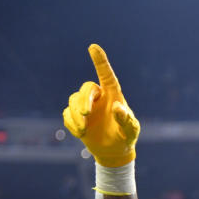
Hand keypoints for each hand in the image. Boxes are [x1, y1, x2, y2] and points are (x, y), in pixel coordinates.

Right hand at [63, 44, 140, 166]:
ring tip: (83, 130)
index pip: (106, 75)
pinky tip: (80, 134)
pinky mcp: (76, 117)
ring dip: (76, 115)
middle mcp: (99, 97)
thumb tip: (118, 107)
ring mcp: (86, 106)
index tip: (93, 47)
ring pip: (74, 101)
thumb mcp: (130, 130)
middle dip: (84, 100)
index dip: (100, 61)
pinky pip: (67, 114)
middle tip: (86, 114)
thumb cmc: (126, 137)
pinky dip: (72, 123)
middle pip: (86, 89)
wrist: (114, 151)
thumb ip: (126, 119)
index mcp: (113, 95)